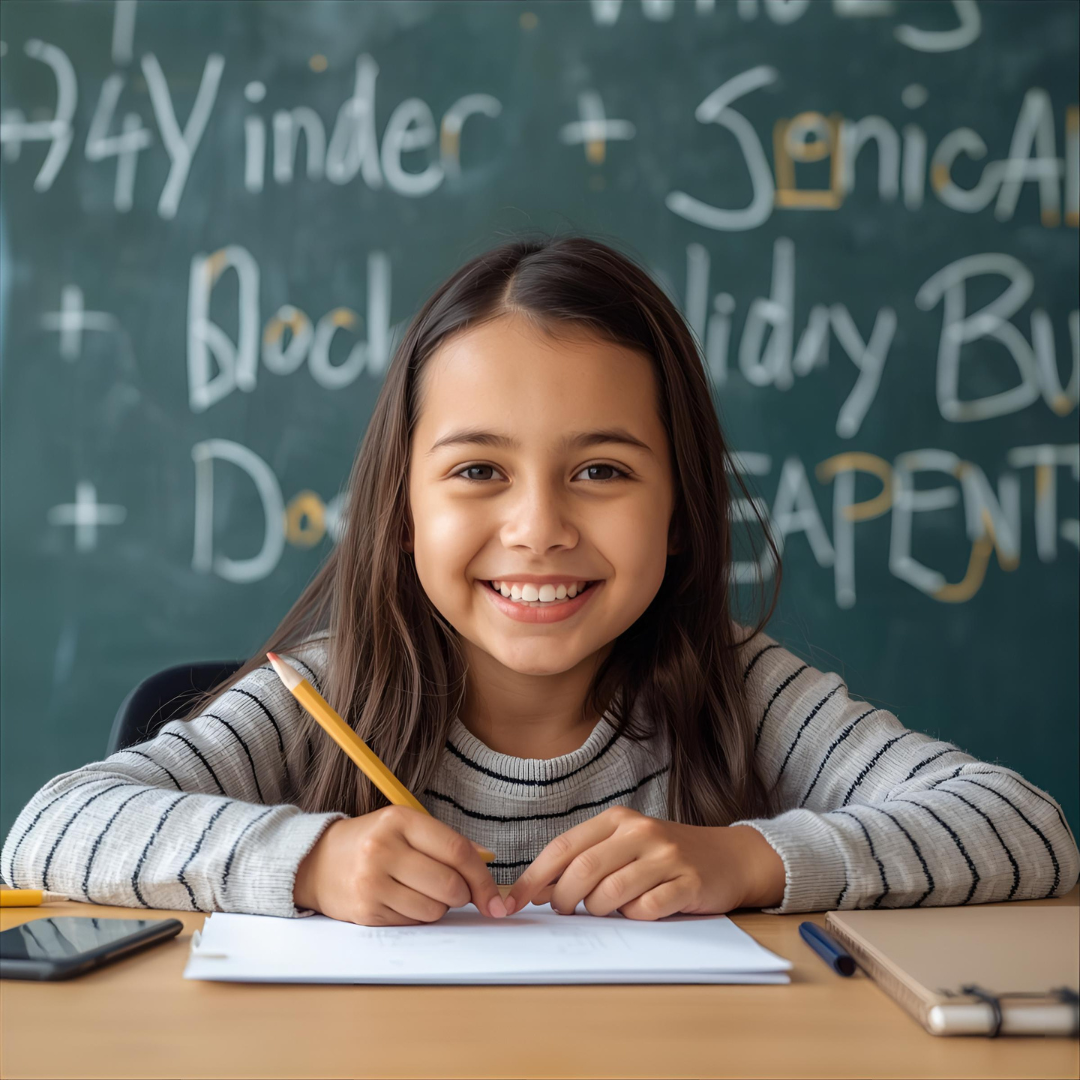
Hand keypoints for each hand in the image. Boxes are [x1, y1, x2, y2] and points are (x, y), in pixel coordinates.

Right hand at [293, 805, 507, 925]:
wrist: (318, 862)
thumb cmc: (373, 841)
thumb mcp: (406, 826)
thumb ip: (446, 841)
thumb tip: (486, 860)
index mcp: (399, 820)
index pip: (456, 850)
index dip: (482, 877)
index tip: (494, 897)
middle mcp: (383, 849)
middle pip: (449, 885)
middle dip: (462, 894)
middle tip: (455, 890)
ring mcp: (372, 882)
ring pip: (434, 910)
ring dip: (439, 907)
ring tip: (421, 890)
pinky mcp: (366, 911)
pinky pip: (413, 922)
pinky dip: (418, 916)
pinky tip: (402, 900)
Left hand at [503, 806, 785, 919]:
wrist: (728, 857)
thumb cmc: (665, 856)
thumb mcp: (624, 846)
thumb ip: (585, 860)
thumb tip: (538, 890)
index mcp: (617, 819)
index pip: (563, 847)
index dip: (534, 878)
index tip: (513, 902)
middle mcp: (640, 832)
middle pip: (583, 869)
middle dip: (564, 898)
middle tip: (564, 912)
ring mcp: (665, 857)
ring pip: (610, 893)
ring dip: (598, 910)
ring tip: (606, 908)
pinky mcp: (687, 883)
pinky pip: (645, 910)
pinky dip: (634, 917)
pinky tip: (641, 910)